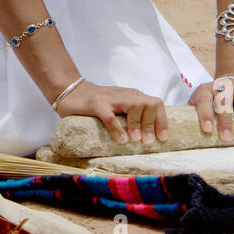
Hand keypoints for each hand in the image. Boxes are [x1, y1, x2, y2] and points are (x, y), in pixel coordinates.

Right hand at [54, 81, 168, 145]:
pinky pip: (110, 116)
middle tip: (147, 142)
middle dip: (152, 124)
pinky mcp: (96, 104)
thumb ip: (132, 115)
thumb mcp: (119, 107)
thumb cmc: (97, 104)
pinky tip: (121, 140)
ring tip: (136, 140)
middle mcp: (124, 95)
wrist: (71, 92)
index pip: (155, 103)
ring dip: (138, 125)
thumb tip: (148, 137)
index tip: (162, 138)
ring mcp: (110, 98)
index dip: (162, 121)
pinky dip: (118, 129)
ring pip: (134, 106)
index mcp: (132, 96)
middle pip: (149, 104)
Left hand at [189, 74, 233, 141]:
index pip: (205, 100)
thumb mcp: (197, 101)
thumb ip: (188, 113)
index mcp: (205, 90)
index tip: (208, 130)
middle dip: (225, 121)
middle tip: (226, 139)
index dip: (206, 114)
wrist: (229, 80)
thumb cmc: (210, 98)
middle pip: (224, 101)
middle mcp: (223, 87)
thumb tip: (175, 132)